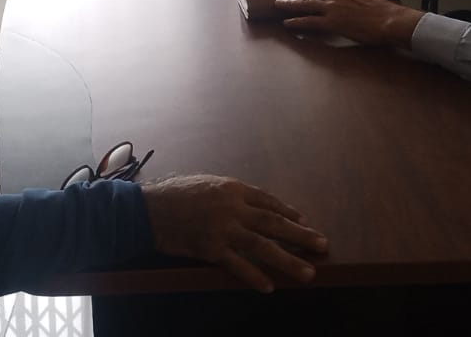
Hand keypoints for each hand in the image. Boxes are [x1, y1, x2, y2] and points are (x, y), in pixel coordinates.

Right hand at [142, 175, 328, 292]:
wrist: (147, 208)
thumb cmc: (175, 194)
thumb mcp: (206, 184)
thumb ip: (230, 195)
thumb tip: (252, 205)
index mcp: (232, 188)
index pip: (268, 201)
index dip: (288, 212)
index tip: (304, 221)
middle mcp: (232, 207)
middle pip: (274, 223)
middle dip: (301, 235)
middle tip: (323, 244)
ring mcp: (222, 229)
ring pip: (263, 246)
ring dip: (288, 260)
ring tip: (308, 272)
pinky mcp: (210, 249)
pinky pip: (237, 265)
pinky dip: (254, 276)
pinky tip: (269, 286)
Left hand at [276, 0, 423, 45]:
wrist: (388, 19)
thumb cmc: (383, 11)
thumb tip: (354, 2)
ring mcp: (332, 7)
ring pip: (305, 3)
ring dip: (289, 3)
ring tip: (278, 3)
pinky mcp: (331, 22)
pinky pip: (309, 21)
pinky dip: (296, 21)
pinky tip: (287, 22)